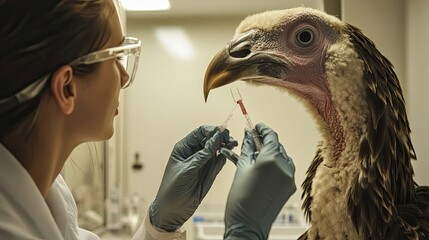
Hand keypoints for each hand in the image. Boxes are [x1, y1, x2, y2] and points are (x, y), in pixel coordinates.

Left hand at [149, 125, 237, 231]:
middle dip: (221, 137)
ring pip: (216, 148)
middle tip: (231, 139)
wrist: (173, 211)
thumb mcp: (188, 170)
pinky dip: (225, 156)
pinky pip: (219, 160)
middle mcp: (194, 152)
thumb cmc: (172, 189)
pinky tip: (229, 154)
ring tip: (233, 144)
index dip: (212, 130)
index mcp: (184, 148)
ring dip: (225, 145)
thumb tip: (216, 138)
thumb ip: (203, 154)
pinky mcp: (209, 171)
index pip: (200, 132)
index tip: (222, 132)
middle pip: (210, 138)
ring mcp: (202, 161)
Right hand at [223, 123, 295, 239]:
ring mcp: (290, 178)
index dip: (263, 129)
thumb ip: (247, 148)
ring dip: (271, 154)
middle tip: (252, 141)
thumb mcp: (241, 168)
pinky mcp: (290, 187)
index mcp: (271, 159)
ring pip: (282, 157)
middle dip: (265, 142)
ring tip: (256, 158)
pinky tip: (263, 170)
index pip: (271, 136)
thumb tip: (248, 134)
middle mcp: (284, 166)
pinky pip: (285, 170)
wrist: (248, 226)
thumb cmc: (240, 199)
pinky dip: (276, 166)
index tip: (256, 126)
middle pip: (277, 146)